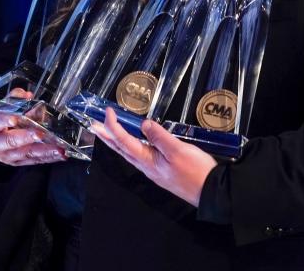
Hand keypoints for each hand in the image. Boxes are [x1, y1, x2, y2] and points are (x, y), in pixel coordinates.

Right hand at [0, 87, 67, 165]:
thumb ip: (13, 99)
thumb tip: (28, 95)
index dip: (4, 120)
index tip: (14, 118)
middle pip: (11, 141)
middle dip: (26, 137)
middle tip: (40, 134)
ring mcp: (7, 155)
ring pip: (25, 154)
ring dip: (44, 151)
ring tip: (59, 148)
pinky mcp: (17, 162)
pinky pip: (33, 161)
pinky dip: (48, 158)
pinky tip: (60, 155)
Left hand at [91, 106, 216, 206]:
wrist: (210, 192)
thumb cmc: (195, 171)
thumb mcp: (177, 150)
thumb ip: (159, 137)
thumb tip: (144, 124)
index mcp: (147, 161)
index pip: (124, 141)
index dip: (114, 126)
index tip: (108, 112)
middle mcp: (146, 166)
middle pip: (121, 149)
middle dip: (106, 136)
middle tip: (93, 125)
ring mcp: (153, 170)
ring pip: (128, 153)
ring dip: (116, 141)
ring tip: (107, 132)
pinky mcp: (161, 171)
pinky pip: (138, 156)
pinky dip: (129, 146)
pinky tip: (132, 143)